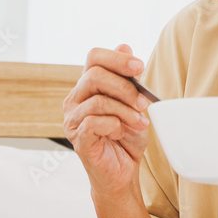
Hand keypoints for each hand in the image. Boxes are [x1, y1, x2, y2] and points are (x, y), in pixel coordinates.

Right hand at [63, 44, 151, 196]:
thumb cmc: (126, 137)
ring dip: (125, 110)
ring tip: (140, 121)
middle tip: (144, 102)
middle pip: (93, 75)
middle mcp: (75, 100)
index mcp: (88, 87)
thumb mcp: (134, 103)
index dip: (116, 57)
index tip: (139, 67)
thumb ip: (127, 77)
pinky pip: (94, 122)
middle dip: (124, 86)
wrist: (123, 172)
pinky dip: (115, 125)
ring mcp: (73, 120)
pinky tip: (122, 132)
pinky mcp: (77, 139)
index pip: (94, 57)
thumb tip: (125, 45)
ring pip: (98, 100)